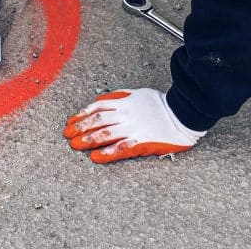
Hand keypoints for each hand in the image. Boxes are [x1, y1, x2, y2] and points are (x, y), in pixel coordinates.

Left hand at [63, 88, 205, 163]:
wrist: (184, 112)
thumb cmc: (162, 103)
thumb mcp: (138, 93)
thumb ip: (120, 96)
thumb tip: (103, 99)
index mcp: (124, 102)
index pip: (97, 107)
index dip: (82, 114)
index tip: (70, 121)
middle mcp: (125, 114)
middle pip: (97, 120)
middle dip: (80, 127)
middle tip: (66, 134)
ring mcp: (133, 128)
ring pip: (105, 133)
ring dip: (88, 140)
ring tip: (75, 145)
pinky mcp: (142, 141)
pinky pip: (121, 148)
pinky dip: (107, 153)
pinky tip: (95, 157)